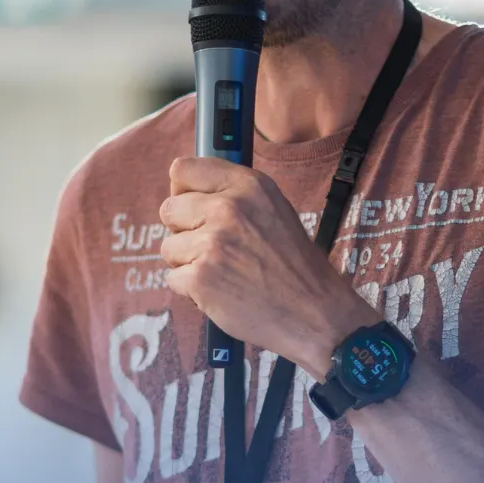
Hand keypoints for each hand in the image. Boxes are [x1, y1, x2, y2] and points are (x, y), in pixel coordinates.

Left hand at [159, 157, 374, 374]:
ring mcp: (212, 243)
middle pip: (169, 210)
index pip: (183, 169)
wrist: (314, 313)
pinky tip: (221, 292)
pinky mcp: (200, 278)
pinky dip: (192, 291)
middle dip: (184, 231)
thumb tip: (187, 190)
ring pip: (169, 247)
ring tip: (222, 272)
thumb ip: (234, 194)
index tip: (191, 206)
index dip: (182, 191)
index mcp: (248, 185)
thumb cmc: (294, 265)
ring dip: (188, 263)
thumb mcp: (275, 209)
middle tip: (213, 249)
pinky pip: (173, 278)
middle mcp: (228, 208)